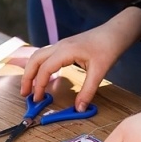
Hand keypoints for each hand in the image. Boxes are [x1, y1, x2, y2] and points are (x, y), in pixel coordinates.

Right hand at [20, 8, 140, 109]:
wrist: (115, 32)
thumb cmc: (108, 48)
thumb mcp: (99, 72)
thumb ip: (88, 91)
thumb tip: (79, 109)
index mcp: (66, 50)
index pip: (45, 68)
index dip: (39, 85)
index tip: (38, 99)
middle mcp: (60, 46)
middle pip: (35, 59)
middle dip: (27, 76)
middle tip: (25, 94)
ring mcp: (61, 44)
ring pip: (38, 55)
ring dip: (31, 70)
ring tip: (29, 88)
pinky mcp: (65, 46)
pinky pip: (46, 55)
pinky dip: (40, 66)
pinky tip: (43, 77)